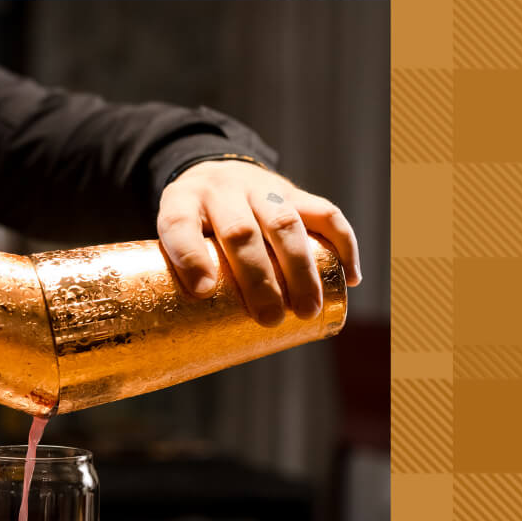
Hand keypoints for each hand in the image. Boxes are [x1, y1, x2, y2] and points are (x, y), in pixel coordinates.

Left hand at [157, 160, 361, 325]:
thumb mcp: (172, 239)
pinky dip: (342, 246)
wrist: (216, 173)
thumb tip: (187, 347)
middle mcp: (222, 189)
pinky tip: (349, 278)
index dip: (190, 256)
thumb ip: (177, 276)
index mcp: (182, 201)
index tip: (204, 290)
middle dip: (258, 278)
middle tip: (270, 318)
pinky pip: (325, 214)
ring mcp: (260, 187)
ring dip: (301, 270)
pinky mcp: (294, 191)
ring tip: (307, 310)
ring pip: (285, 223)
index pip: (180, 223)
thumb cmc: (193, 226)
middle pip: (240, 231)